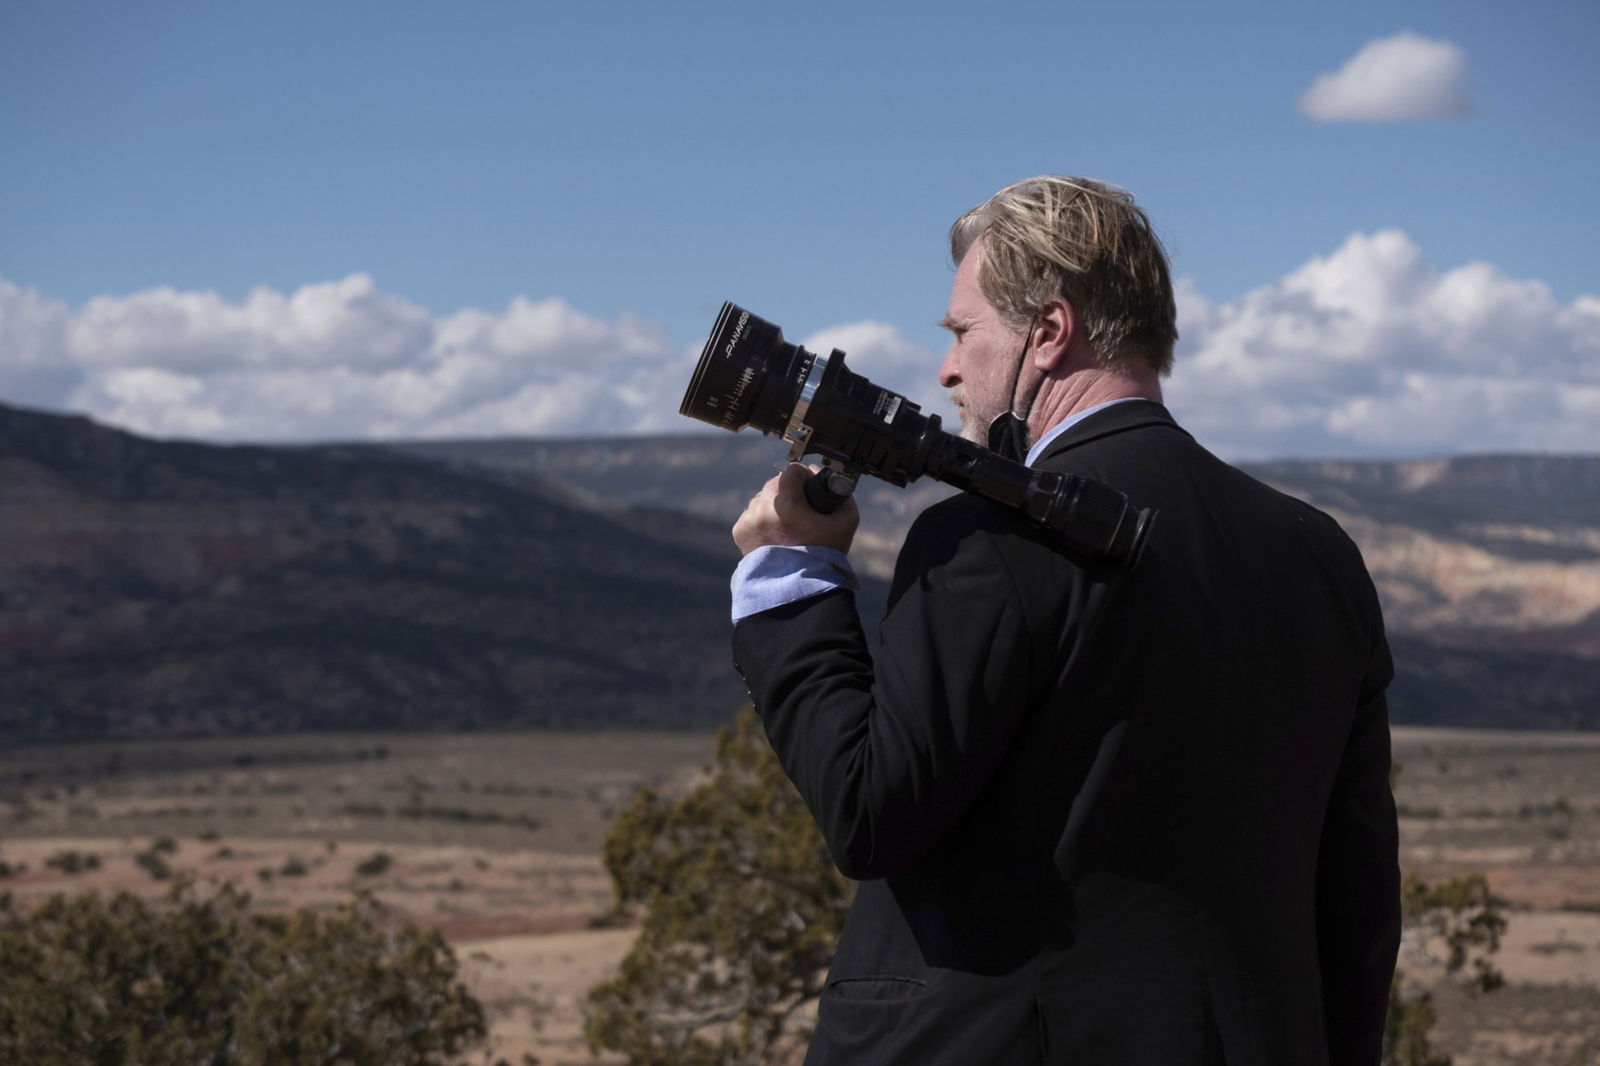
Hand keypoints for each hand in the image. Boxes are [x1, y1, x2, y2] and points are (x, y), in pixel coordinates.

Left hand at [732, 463, 859, 556]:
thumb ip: (842, 493)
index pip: (792, 471)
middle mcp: (763, 507)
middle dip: (788, 492)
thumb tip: (823, 476)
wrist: (798, 588)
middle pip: (775, 484)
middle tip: (800, 509)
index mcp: (786, 502)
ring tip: (787, 524)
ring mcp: (749, 520)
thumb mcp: (846, 521)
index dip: (804, 477)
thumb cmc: (824, 554)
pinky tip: (775, 533)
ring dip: (773, 505)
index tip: (810, 488)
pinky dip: (762, 520)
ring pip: (762, 499)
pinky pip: (752, 515)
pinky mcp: (740, 531)